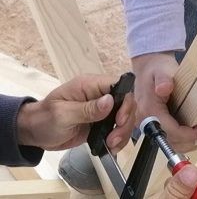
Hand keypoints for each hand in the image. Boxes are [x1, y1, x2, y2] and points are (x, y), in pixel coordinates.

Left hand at [16, 74, 135, 151]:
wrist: (34, 133)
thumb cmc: (43, 119)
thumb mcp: (63, 115)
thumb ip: (87, 109)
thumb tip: (109, 101)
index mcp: (90, 85)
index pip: (118, 86)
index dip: (124, 102)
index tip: (119, 120)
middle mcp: (99, 95)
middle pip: (125, 103)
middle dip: (124, 122)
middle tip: (114, 138)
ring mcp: (101, 110)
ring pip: (124, 117)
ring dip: (122, 132)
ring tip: (111, 145)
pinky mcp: (101, 123)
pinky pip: (117, 128)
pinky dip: (118, 139)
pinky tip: (111, 147)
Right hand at [132, 52, 196, 152]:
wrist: (148, 66)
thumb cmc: (157, 67)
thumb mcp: (161, 70)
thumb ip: (163, 79)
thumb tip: (164, 88)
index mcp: (149, 110)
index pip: (169, 130)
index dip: (188, 134)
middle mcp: (147, 120)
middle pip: (169, 140)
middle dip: (190, 141)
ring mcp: (149, 123)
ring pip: (168, 142)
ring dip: (186, 143)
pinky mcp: (154, 123)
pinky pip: (167, 136)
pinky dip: (181, 139)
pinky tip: (193, 134)